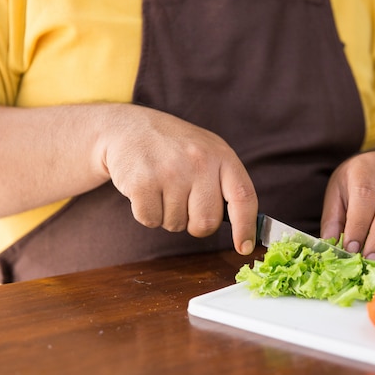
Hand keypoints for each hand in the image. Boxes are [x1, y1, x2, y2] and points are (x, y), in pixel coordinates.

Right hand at [99, 105, 257, 254]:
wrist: (128, 127)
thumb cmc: (174, 148)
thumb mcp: (207, 152)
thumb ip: (225, 184)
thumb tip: (243, 229)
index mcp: (221, 155)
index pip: (244, 198)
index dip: (246, 227)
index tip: (243, 248)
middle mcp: (199, 162)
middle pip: (207, 222)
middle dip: (195, 224)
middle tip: (184, 204)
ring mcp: (170, 172)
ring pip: (176, 225)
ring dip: (168, 215)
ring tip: (161, 187)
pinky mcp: (142, 183)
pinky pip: (151, 221)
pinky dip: (147, 213)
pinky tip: (146, 190)